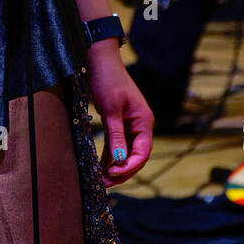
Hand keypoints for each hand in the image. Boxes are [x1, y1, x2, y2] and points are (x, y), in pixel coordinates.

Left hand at [85, 41, 153, 186]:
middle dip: (122, 171)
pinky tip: (100, 168)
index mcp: (144, 121)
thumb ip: (116, 135)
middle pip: (136, 156)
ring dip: (115, 167)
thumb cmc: (107, 80)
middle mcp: (140, 125)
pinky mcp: (117, 124)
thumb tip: (119, 160)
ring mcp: (129, 125)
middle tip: (105, 182)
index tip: (113, 174)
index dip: (130, 166)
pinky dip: (109, 157)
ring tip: (101, 180)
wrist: (99, 61)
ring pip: (125, 153)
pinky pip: (116, 145)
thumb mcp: (111, 109)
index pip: (143, 151)